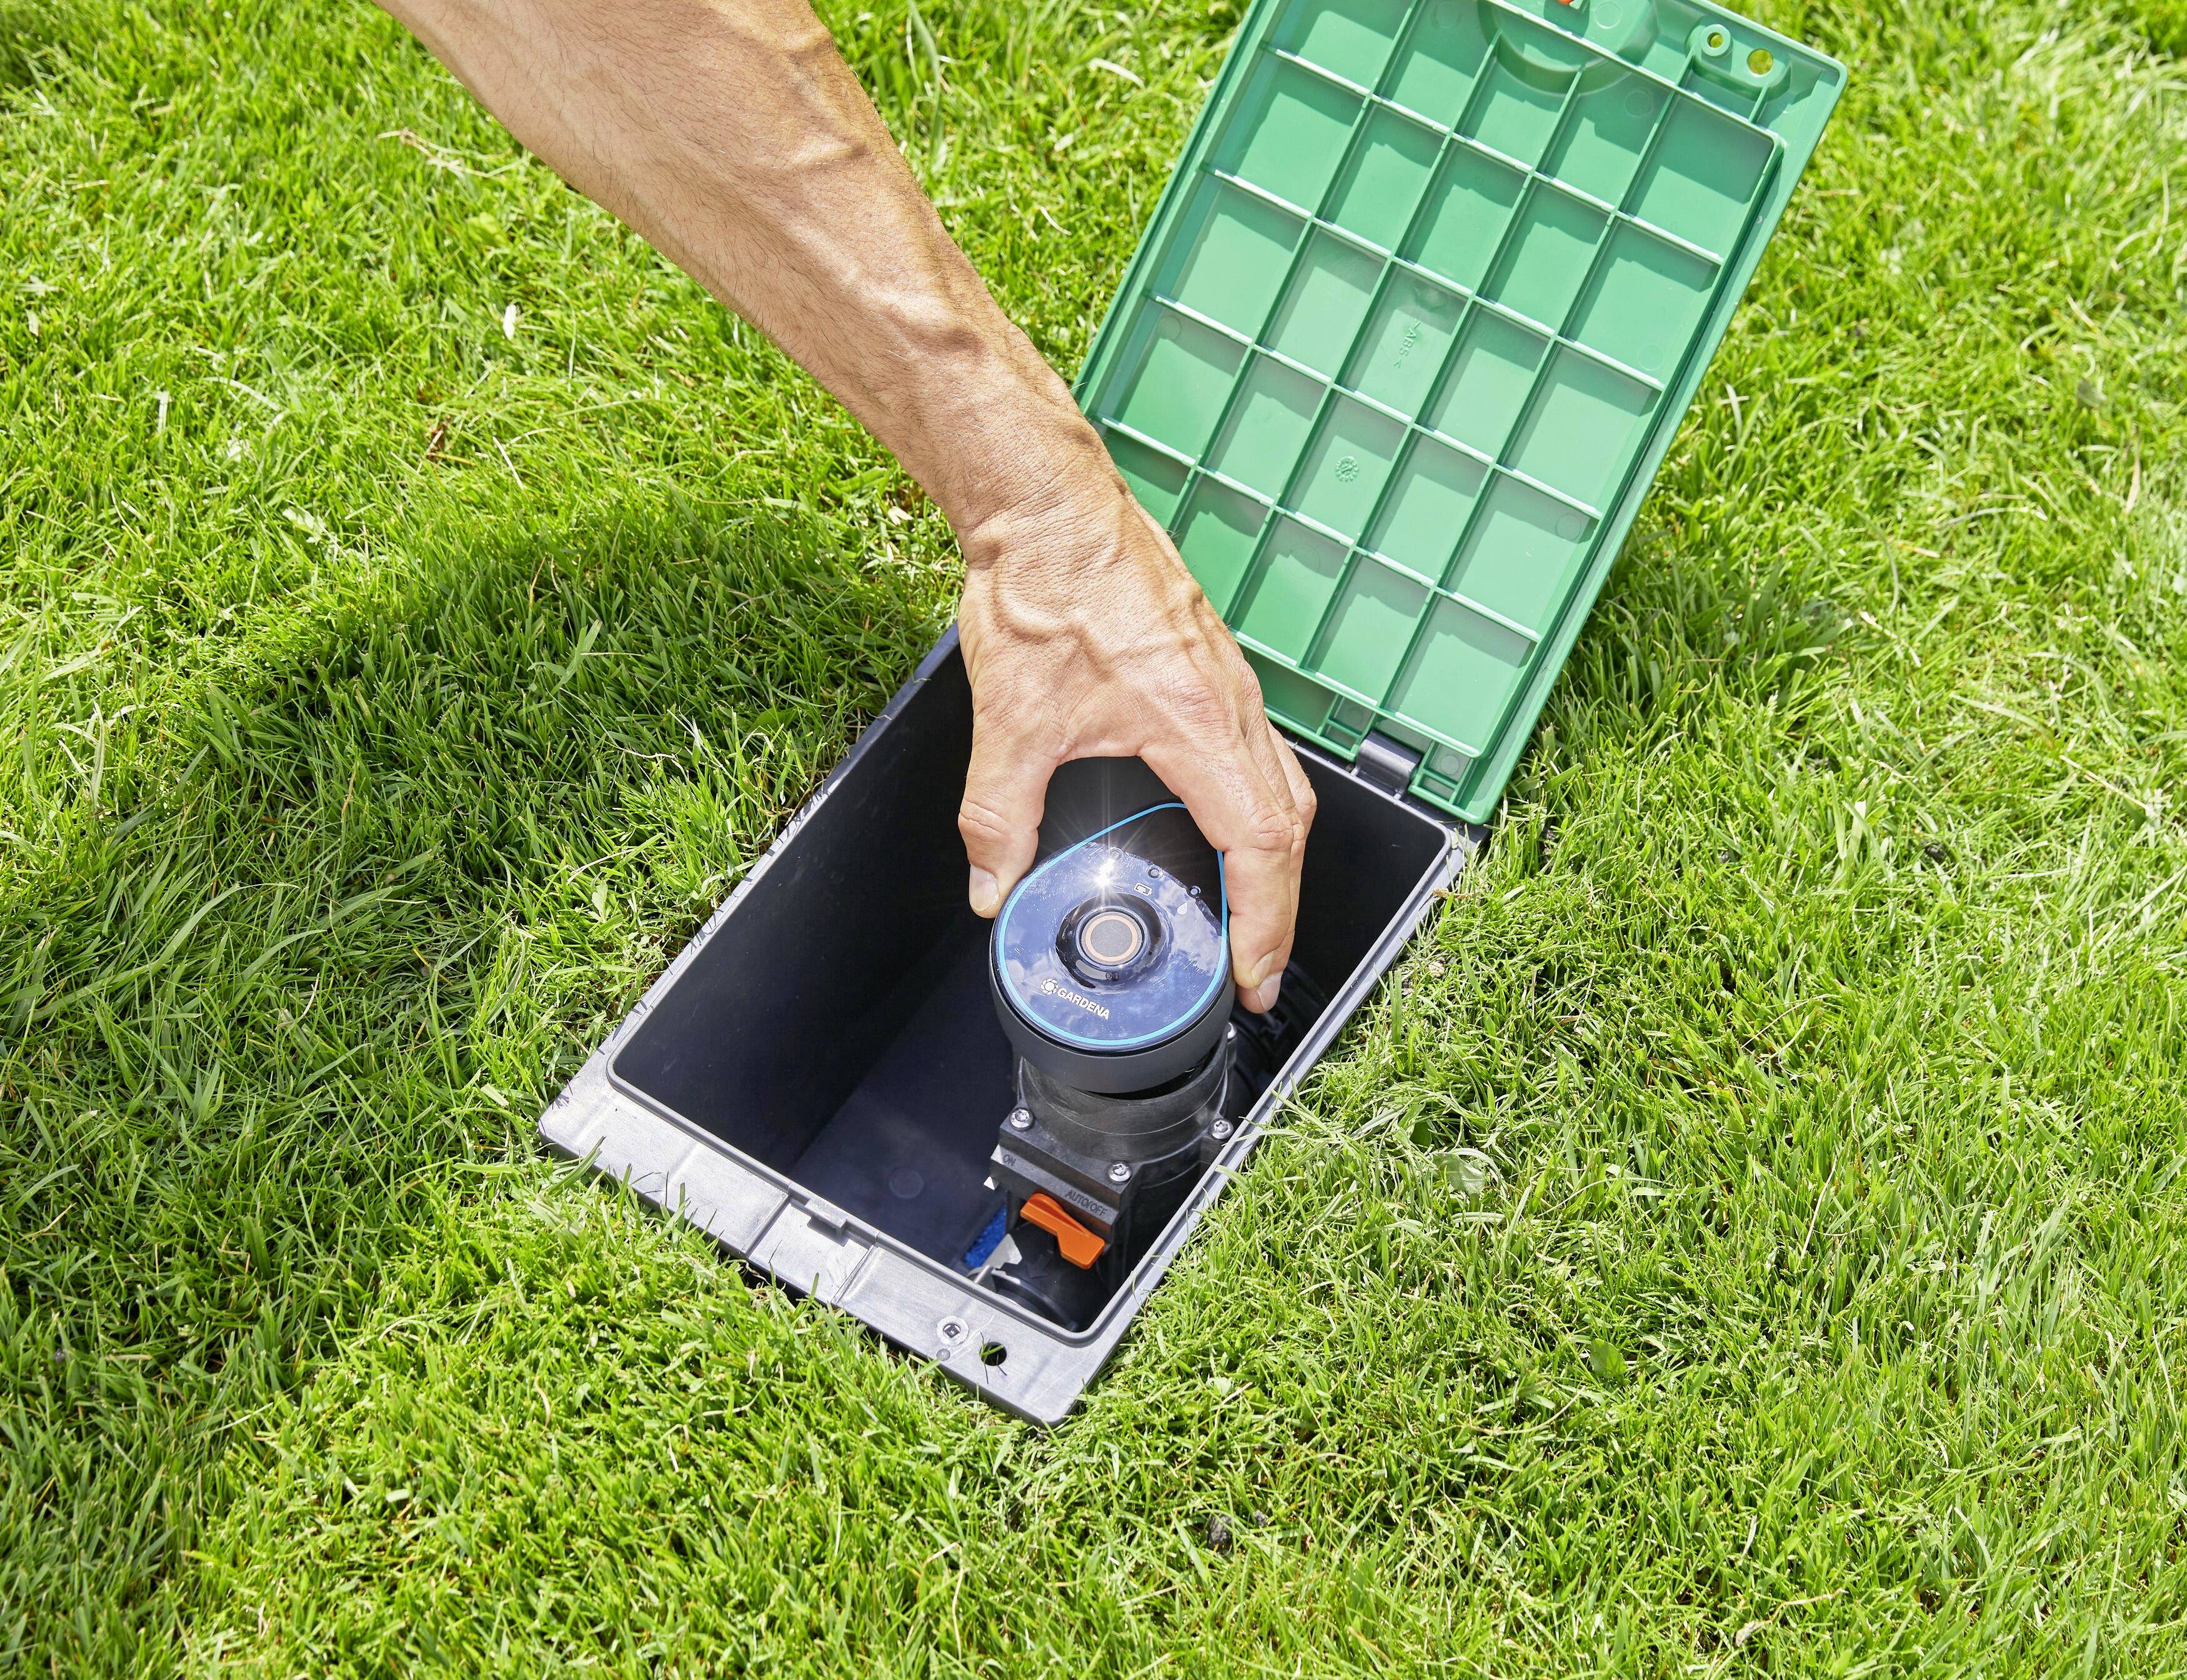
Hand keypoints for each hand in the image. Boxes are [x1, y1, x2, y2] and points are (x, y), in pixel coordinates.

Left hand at [953, 467, 1315, 1013]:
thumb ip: (998, 814)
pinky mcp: (1213, 667)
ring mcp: (1231, 682)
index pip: (1259, 846)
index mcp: (1197, 723)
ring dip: (1274, 862)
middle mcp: (1232, 704)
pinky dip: (1257, 810)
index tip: (1254, 975)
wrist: (1048, 504)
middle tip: (1256, 969)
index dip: (1264, 923)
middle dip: (1279, 910)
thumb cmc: (1043, 587)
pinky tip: (1220, 829)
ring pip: (1283, 789)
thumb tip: (991, 886)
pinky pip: (1260, 755)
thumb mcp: (1009, 718)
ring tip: (1248, 915)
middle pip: (1289, 827)